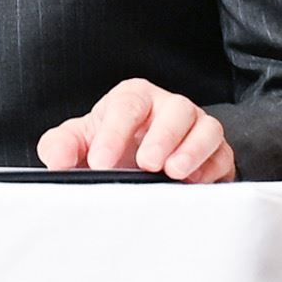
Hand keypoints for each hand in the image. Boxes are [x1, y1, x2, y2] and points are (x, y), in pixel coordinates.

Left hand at [38, 78, 235, 182]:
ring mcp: (197, 127)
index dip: (113, 133)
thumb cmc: (108, 147)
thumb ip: (59, 146)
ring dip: (192, 150)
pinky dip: (212, 167)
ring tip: (173, 173)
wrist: (137, 165)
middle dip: (161, 137)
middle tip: (146, 165)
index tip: (100, 163)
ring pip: (206, 127)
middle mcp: (168, 107)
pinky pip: (223, 154)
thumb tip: (57, 160)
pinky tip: (195, 183)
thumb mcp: (78, 144)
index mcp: (132, 98)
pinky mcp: (217, 151)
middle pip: (174, 110)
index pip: (126, 106)